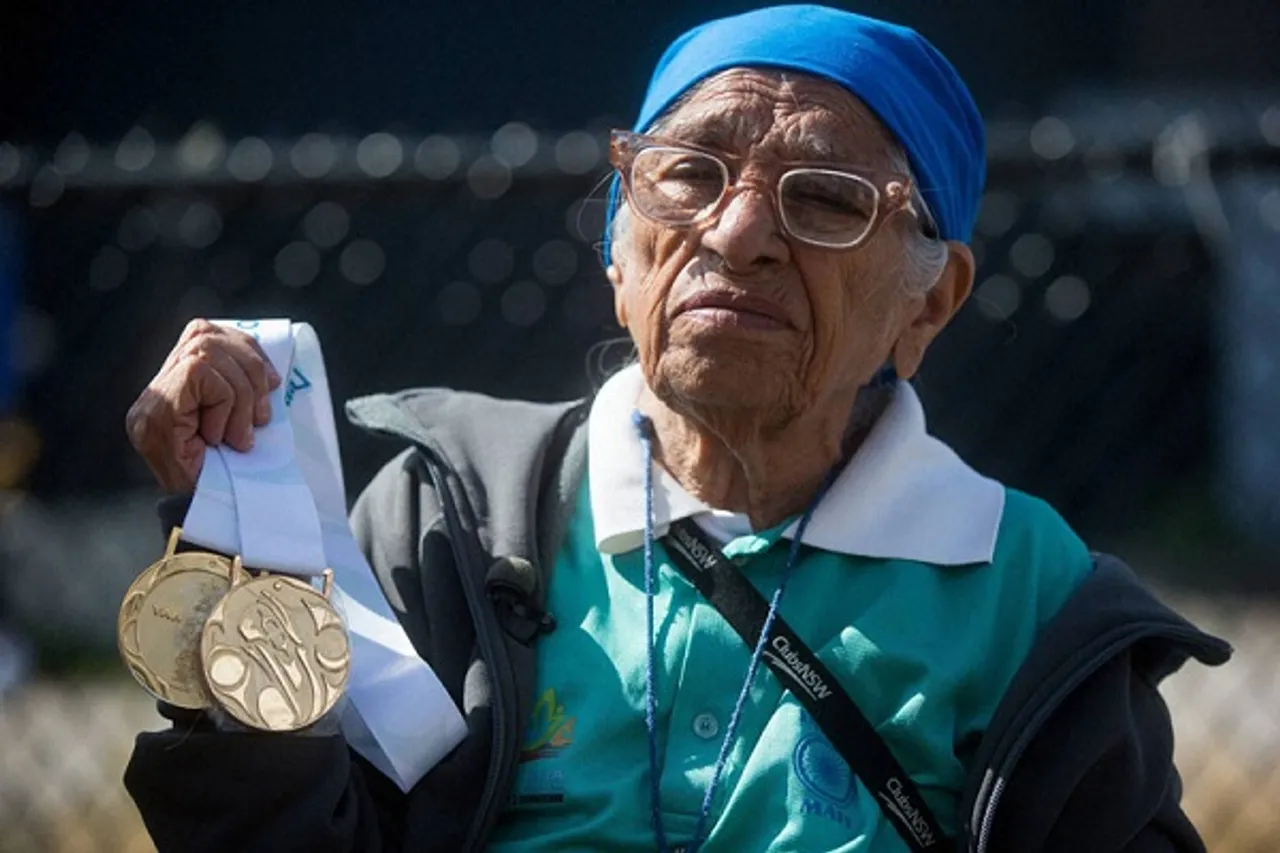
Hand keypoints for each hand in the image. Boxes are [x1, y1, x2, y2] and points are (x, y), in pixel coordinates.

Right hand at [126, 320, 281, 492]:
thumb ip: (240, 393)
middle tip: (261, 415)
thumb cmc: (233, 481)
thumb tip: (270, 373)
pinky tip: (222, 437)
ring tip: (241, 435)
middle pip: (206, 336)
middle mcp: (154, 395)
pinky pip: (200, 373)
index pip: (203, 335)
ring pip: (206, 352)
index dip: (244, 348)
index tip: (271, 382)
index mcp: (174, 391)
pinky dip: (224, 402)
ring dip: (240, 395)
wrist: (213, 523)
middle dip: (248, 368)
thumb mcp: (242, 425)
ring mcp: (150, 405)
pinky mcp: (154, 414)